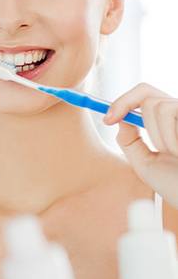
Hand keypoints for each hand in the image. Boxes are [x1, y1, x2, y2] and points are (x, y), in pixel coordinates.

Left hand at [103, 82, 177, 209]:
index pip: (142, 96)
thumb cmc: (176, 186)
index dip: (122, 102)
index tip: (107, 120)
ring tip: (173, 154)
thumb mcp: (145, 164)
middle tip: (144, 141)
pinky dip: (167, 136)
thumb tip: (118, 118)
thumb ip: (129, 142)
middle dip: (137, 116)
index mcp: (167, 122)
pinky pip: (167, 111)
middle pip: (145, 92)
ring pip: (155, 105)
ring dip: (156, 135)